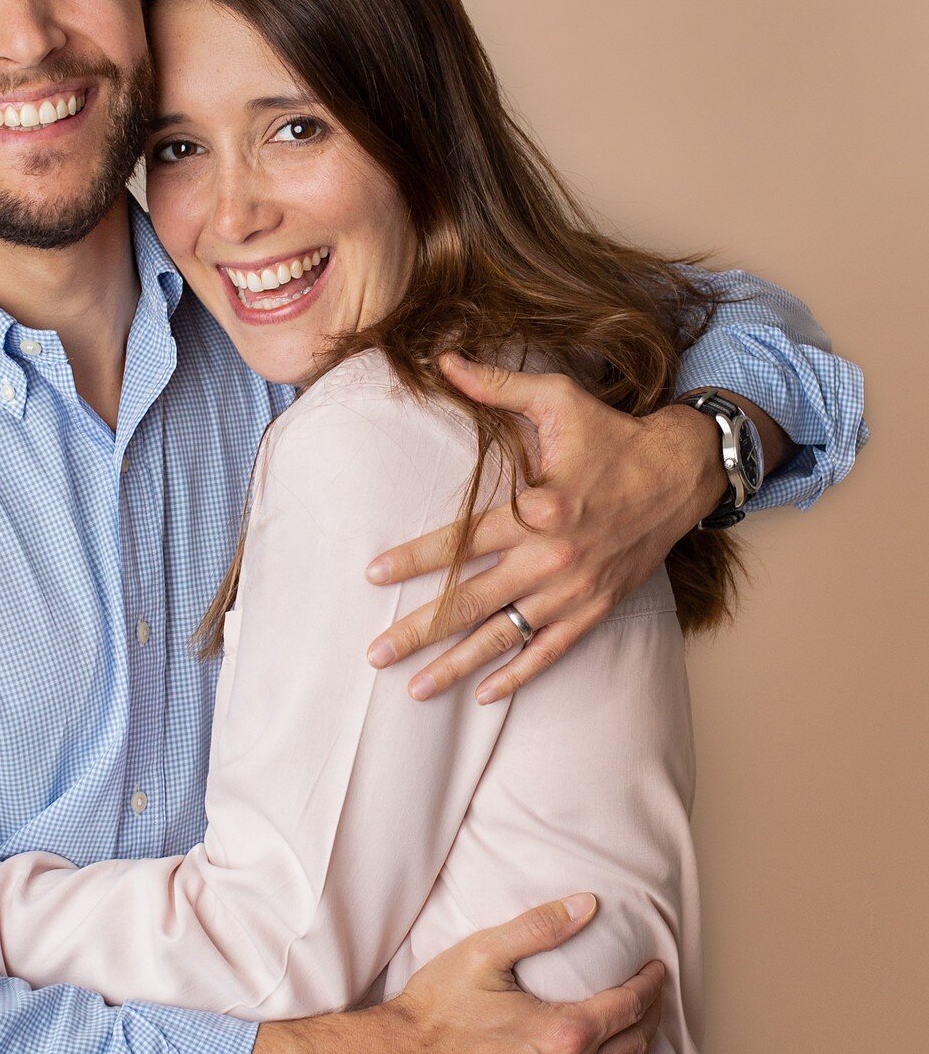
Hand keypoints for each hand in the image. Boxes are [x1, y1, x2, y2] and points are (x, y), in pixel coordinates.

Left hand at [364, 353, 723, 702]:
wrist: (681, 473)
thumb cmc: (612, 435)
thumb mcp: (557, 400)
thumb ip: (497, 386)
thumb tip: (444, 359)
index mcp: (538, 508)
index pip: (461, 542)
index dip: (414, 559)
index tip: (373, 575)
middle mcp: (552, 557)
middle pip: (470, 602)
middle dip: (418, 631)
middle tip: (374, 653)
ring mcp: (573, 590)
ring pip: (503, 636)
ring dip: (456, 666)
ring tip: (413, 690)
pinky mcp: (594, 608)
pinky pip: (549, 650)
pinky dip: (517, 674)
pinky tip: (482, 695)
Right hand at [383, 894, 663, 1053]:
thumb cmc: (437, 1007)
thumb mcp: (484, 953)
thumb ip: (540, 927)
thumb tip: (588, 905)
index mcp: (565, 1030)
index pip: (630, 1004)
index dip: (650, 983)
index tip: (656, 969)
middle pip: (635, 1043)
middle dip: (650, 1014)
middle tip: (652, 993)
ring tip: (639, 1031)